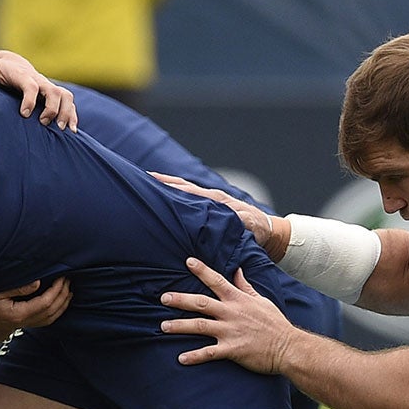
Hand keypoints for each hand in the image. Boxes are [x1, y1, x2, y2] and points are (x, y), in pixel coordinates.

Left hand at [0, 53, 75, 127]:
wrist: (13, 65)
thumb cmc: (0, 71)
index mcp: (24, 76)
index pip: (31, 86)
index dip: (30, 100)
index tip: (24, 115)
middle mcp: (40, 81)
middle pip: (53, 91)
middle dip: (52, 108)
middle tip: (43, 123)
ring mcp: (49, 88)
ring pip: (65, 96)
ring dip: (67, 113)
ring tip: (62, 129)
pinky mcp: (56, 95)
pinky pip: (70, 104)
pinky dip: (73, 116)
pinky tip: (72, 131)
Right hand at [0, 276, 71, 336]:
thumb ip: (18, 287)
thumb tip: (38, 283)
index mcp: (17, 314)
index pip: (45, 303)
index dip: (57, 290)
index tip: (63, 277)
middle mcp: (21, 322)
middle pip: (50, 312)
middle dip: (62, 296)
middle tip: (69, 280)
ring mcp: (20, 325)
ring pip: (49, 319)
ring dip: (62, 305)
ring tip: (69, 291)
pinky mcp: (19, 323)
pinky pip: (43, 321)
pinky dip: (54, 312)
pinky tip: (57, 303)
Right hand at [152, 173, 288, 259]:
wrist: (267, 231)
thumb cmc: (257, 230)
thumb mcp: (247, 227)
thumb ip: (236, 224)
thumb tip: (222, 223)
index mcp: (216, 200)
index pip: (188, 189)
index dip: (170, 185)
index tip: (151, 179)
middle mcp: (210, 198)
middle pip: (181, 186)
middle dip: (162, 181)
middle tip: (141, 178)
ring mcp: (209, 202)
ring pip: (184, 191)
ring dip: (167, 187)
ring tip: (146, 184)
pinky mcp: (209, 208)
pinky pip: (189, 199)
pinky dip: (176, 195)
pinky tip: (163, 199)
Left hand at [160, 258, 296, 373]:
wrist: (288, 347)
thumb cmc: (275, 324)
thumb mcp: (261, 300)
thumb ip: (246, 286)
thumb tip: (237, 270)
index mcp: (238, 300)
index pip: (217, 281)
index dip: (202, 270)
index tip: (188, 261)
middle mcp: (231, 313)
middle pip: (201, 303)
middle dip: (180, 299)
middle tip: (163, 298)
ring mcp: (230, 331)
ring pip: (199, 326)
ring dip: (179, 326)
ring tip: (163, 327)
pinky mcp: (232, 349)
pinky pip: (209, 353)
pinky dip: (194, 356)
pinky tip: (181, 358)